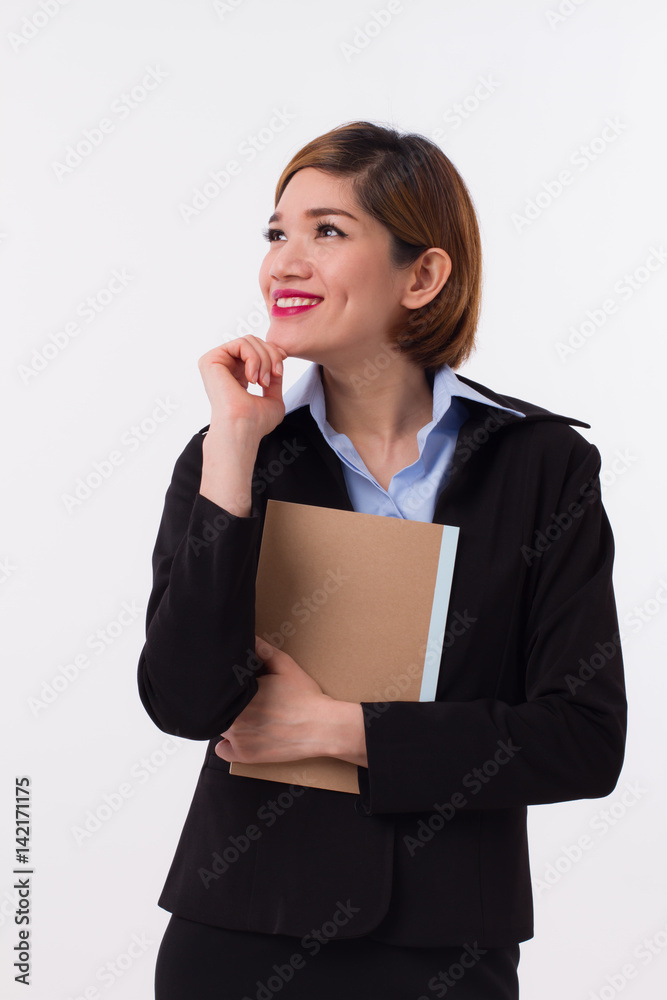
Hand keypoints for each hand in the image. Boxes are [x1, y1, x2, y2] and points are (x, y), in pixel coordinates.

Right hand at [198, 336, 287, 440]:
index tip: (280, 371)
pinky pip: (241, 343)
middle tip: (275, 376)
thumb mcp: (273, 398)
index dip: (273, 354)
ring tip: (263, 381)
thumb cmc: (256, 422)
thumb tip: (277, 365)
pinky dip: (254, 358)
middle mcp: (225, 368)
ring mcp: (217, 363)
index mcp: (236, 376)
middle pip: (254, 342)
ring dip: (264, 359)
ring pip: (249, 341)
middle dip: (271, 357)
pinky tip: (253, 378)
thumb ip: (274, 381)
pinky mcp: (211, 359)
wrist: (244, 428)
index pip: (256, 351)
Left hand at [214, 636, 333, 763]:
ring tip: (246, 716)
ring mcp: (238, 739)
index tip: (237, 686)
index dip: (227, 687)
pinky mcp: (245, 756)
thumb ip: (263, 650)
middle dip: (229, 702)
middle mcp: (234, 718)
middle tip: (247, 701)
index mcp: (241, 694)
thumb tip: (248, 637)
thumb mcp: (285, 666)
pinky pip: (223, 751)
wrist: (322, 727)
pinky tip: (241, 735)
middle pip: (218, 707)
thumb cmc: (305, 697)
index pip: (219, 689)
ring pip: (220, 727)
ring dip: (228, 721)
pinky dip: (228, 745)